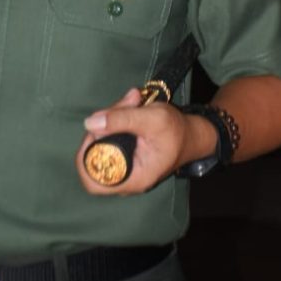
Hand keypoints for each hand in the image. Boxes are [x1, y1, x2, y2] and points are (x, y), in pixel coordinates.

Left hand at [76, 88, 195, 195]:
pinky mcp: (123, 153)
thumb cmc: (177, 130)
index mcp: (133, 179)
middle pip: (93, 157)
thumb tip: (89, 123)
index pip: (93, 179)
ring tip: (132, 101)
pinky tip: (131, 104)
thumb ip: (121, 119)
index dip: (88, 154)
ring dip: (110, 118)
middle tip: (120, 107)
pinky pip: (108, 137)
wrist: (192, 134)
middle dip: (101, 128)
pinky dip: (115, 119)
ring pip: (100, 144)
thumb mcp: (152, 119)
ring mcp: (123, 166)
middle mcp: (125, 177)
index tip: (98, 129)